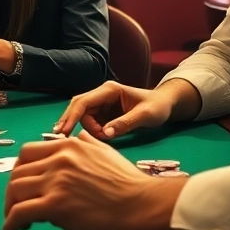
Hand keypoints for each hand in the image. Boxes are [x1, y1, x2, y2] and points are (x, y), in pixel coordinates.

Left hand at [1, 131, 183, 229]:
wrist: (145, 207)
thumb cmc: (132, 186)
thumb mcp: (108, 153)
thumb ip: (89, 145)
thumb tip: (80, 138)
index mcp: (69, 146)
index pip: (28, 152)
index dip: (19, 171)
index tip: (22, 186)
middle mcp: (59, 159)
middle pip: (16, 172)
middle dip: (12, 191)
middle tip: (16, 207)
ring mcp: (55, 181)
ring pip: (14, 191)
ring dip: (9, 208)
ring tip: (14, 224)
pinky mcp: (55, 205)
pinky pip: (19, 214)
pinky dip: (9, 225)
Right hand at [53, 81, 174, 138]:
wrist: (165, 105)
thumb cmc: (157, 106)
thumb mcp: (145, 115)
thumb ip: (125, 123)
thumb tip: (104, 134)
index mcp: (109, 90)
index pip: (83, 101)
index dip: (71, 116)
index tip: (64, 132)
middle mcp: (102, 95)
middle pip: (78, 108)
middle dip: (70, 122)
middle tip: (64, 139)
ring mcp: (102, 105)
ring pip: (83, 117)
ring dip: (87, 130)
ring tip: (102, 139)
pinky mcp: (104, 114)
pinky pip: (91, 123)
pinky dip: (92, 132)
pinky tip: (97, 139)